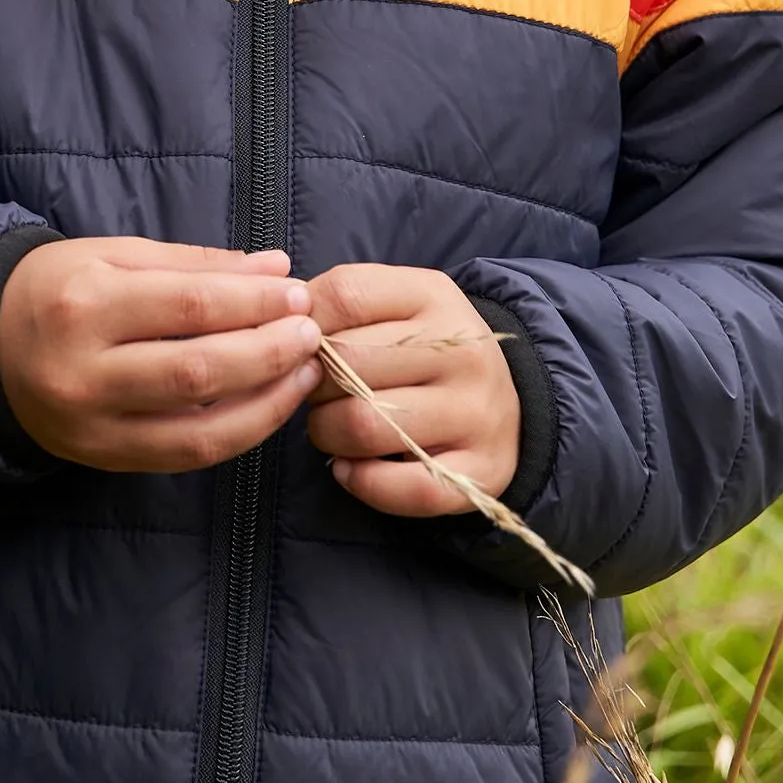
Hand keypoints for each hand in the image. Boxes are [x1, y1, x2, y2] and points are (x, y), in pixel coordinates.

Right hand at [0, 238, 319, 473]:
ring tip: (302, 374)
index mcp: (85, 302)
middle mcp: (84, 370)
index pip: (191, 306)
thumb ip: (196, 263)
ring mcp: (92, 425)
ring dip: (266, 404)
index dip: (256, 302)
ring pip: (199, 430)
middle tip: (310, 334)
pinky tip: (266, 406)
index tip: (298, 292)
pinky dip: (236, 435)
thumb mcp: (114, 254)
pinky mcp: (103, 458)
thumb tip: (275, 268)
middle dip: (269, 352)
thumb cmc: (56, 289)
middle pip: (199, 371)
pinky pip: (184, 457)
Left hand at [305, 263, 520, 518]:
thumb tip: (275, 317)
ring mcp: (476, 414)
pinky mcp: (481, 472)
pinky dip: (361, 482)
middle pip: (347, 363)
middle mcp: (464, 353)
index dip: (303, 322)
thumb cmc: (424, 352)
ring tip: (331, 428)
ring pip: (363, 425)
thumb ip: (339, 302)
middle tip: (315, 392)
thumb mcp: (395, 305)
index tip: (299, 342)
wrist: (508, 404)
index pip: (346, 294)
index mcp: (435, 297)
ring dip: (326, 433)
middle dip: (310, 384)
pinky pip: (402, 487)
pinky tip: (350, 469)